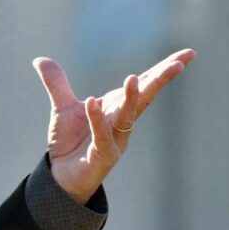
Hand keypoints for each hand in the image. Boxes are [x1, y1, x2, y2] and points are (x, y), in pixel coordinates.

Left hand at [32, 48, 196, 203]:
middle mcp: (121, 122)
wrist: (60, 175)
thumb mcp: (62, 108)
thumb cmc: (70, 142)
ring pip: (127, 117)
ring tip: (133, 78)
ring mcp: (115, 140)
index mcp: (117, 107)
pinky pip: (102, 136)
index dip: (163, 70)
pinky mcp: (102, 156)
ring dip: (132, 98)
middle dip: (161, 80)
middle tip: (179, 63)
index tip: (187, 55)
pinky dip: (97, 120)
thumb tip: (40, 59)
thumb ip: (56, 83)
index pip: (144, 85)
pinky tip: (92, 102)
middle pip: (145, 98)